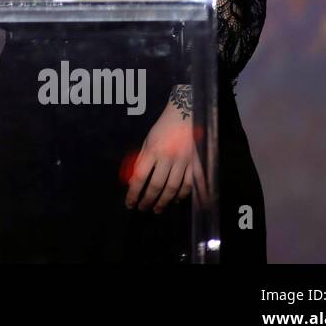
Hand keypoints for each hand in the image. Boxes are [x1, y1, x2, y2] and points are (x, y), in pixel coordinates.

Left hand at [125, 97, 201, 212]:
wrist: (182, 116)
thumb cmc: (161, 129)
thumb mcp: (146, 142)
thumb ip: (141, 161)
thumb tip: (133, 181)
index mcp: (153, 151)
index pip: (140, 177)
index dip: (134, 193)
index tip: (129, 203)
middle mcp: (168, 157)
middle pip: (158, 185)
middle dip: (149, 200)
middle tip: (143, 209)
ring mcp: (184, 161)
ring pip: (176, 187)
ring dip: (166, 201)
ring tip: (158, 209)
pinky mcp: (195, 162)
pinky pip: (194, 182)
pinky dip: (188, 194)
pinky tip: (180, 202)